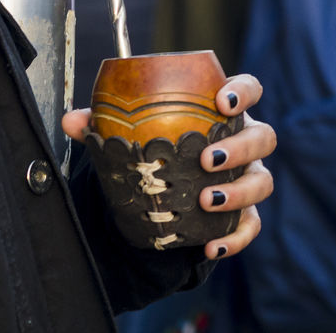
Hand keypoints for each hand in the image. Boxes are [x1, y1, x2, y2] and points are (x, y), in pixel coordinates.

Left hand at [63, 72, 276, 260]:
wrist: (165, 187)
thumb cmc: (159, 144)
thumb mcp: (133, 130)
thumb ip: (103, 122)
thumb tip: (72, 120)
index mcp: (222, 111)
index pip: (249, 90)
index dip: (243, 92)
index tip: (222, 101)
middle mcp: (243, 141)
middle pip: (263, 137)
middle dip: (240, 147)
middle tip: (207, 160)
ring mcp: (248, 178)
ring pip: (263, 181)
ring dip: (239, 192)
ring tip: (207, 200)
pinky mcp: (244, 214)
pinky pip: (250, 226)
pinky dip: (235, 238)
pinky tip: (213, 245)